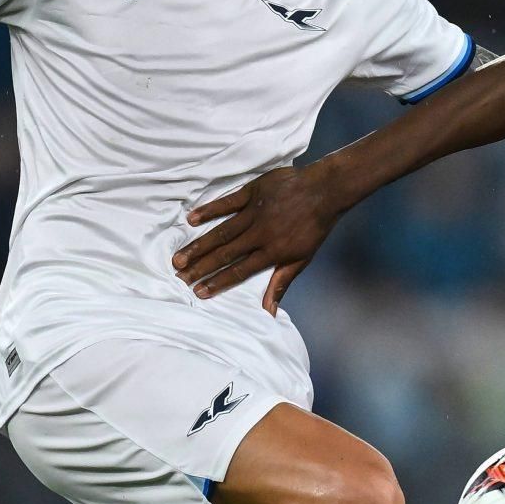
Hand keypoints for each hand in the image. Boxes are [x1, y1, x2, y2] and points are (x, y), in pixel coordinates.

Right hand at [173, 163, 343, 311]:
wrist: (325, 191)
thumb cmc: (314, 228)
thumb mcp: (302, 259)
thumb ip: (281, 283)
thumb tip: (270, 311)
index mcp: (272, 252)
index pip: (240, 271)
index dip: (218, 282)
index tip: (199, 292)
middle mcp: (260, 234)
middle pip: (225, 254)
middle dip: (201, 267)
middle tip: (179, 277)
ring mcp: (254, 212)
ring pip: (221, 232)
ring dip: (199, 245)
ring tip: (179, 257)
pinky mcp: (252, 192)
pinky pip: (226, 203)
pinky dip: (209, 210)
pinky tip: (191, 220)